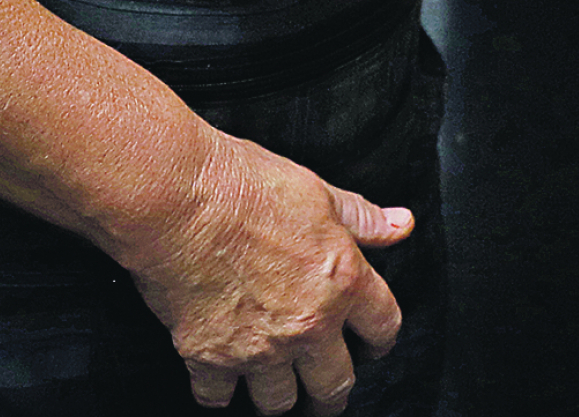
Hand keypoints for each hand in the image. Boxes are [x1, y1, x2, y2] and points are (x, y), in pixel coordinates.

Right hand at [121, 129, 407, 414]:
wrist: (176, 195)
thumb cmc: (242, 184)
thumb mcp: (315, 190)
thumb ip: (360, 217)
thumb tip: (402, 224)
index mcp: (341, 280)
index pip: (384, 327)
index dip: (379, 337)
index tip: (370, 342)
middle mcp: (307, 325)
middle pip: (336, 385)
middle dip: (331, 389)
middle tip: (323, 385)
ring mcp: (259, 347)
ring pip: (280, 402)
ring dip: (277, 392)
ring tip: (270, 379)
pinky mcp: (210, 357)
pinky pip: (219, 397)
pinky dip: (218, 389)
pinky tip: (218, 373)